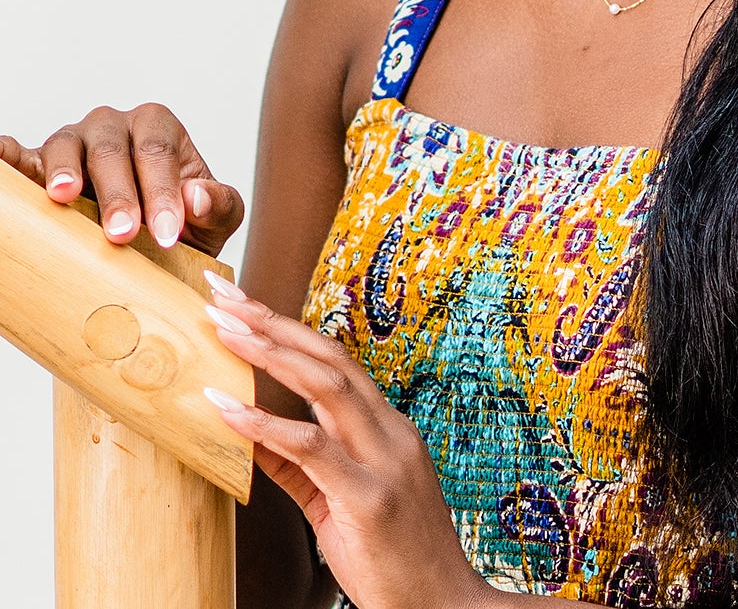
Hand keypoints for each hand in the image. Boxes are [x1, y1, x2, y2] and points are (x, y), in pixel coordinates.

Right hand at [0, 103, 243, 255]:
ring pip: (66, 147)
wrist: (152, 243)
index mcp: (158, 127)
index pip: (158, 154)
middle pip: (111, 150)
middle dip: (118, 194)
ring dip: (65, 172)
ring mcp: (74, 142)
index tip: (168, 234)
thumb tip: (196, 197)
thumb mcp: (215, 220)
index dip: (163, 193)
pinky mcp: (41, 166)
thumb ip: (219, 205)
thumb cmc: (186, 224)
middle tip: (123, 235)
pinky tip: (1, 156)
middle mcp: (114, 126)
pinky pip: (23, 156)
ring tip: (65, 196)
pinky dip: (10, 156)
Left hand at [200, 276, 493, 608]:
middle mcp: (390, 433)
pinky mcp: (368, 497)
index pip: (334, 362)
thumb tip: (248, 433)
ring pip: (326, 386)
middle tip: (221, 293)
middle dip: (273, 321)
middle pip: (329, 359)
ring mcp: (384, 460)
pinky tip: (227, 410)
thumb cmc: (396, 562)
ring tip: (221, 328)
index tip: (243, 303)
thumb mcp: (342, 505)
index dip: (287, 328)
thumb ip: (300, 466)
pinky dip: (266, 425)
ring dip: (269, 352)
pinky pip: (311, 449)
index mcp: (388, 430)